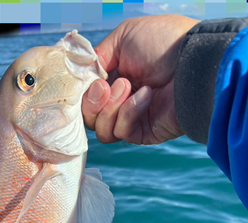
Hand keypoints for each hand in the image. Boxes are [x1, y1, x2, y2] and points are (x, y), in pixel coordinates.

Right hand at [82, 15, 199, 144]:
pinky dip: (129, 113)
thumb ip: (97, 57)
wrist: (192, 61)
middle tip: (106, 86)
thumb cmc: (163, 43)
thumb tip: (81, 75)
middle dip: (92, 103)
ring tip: (129, 86)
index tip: (86, 82)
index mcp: (114, 78)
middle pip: (89, 118)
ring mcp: (131, 119)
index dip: (82, 93)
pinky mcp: (142, 133)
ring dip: (110, 107)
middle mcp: (120, 101)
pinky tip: (146, 95)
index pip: (86, 97)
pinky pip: (121, 132)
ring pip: (101, 129)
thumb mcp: (123, 37)